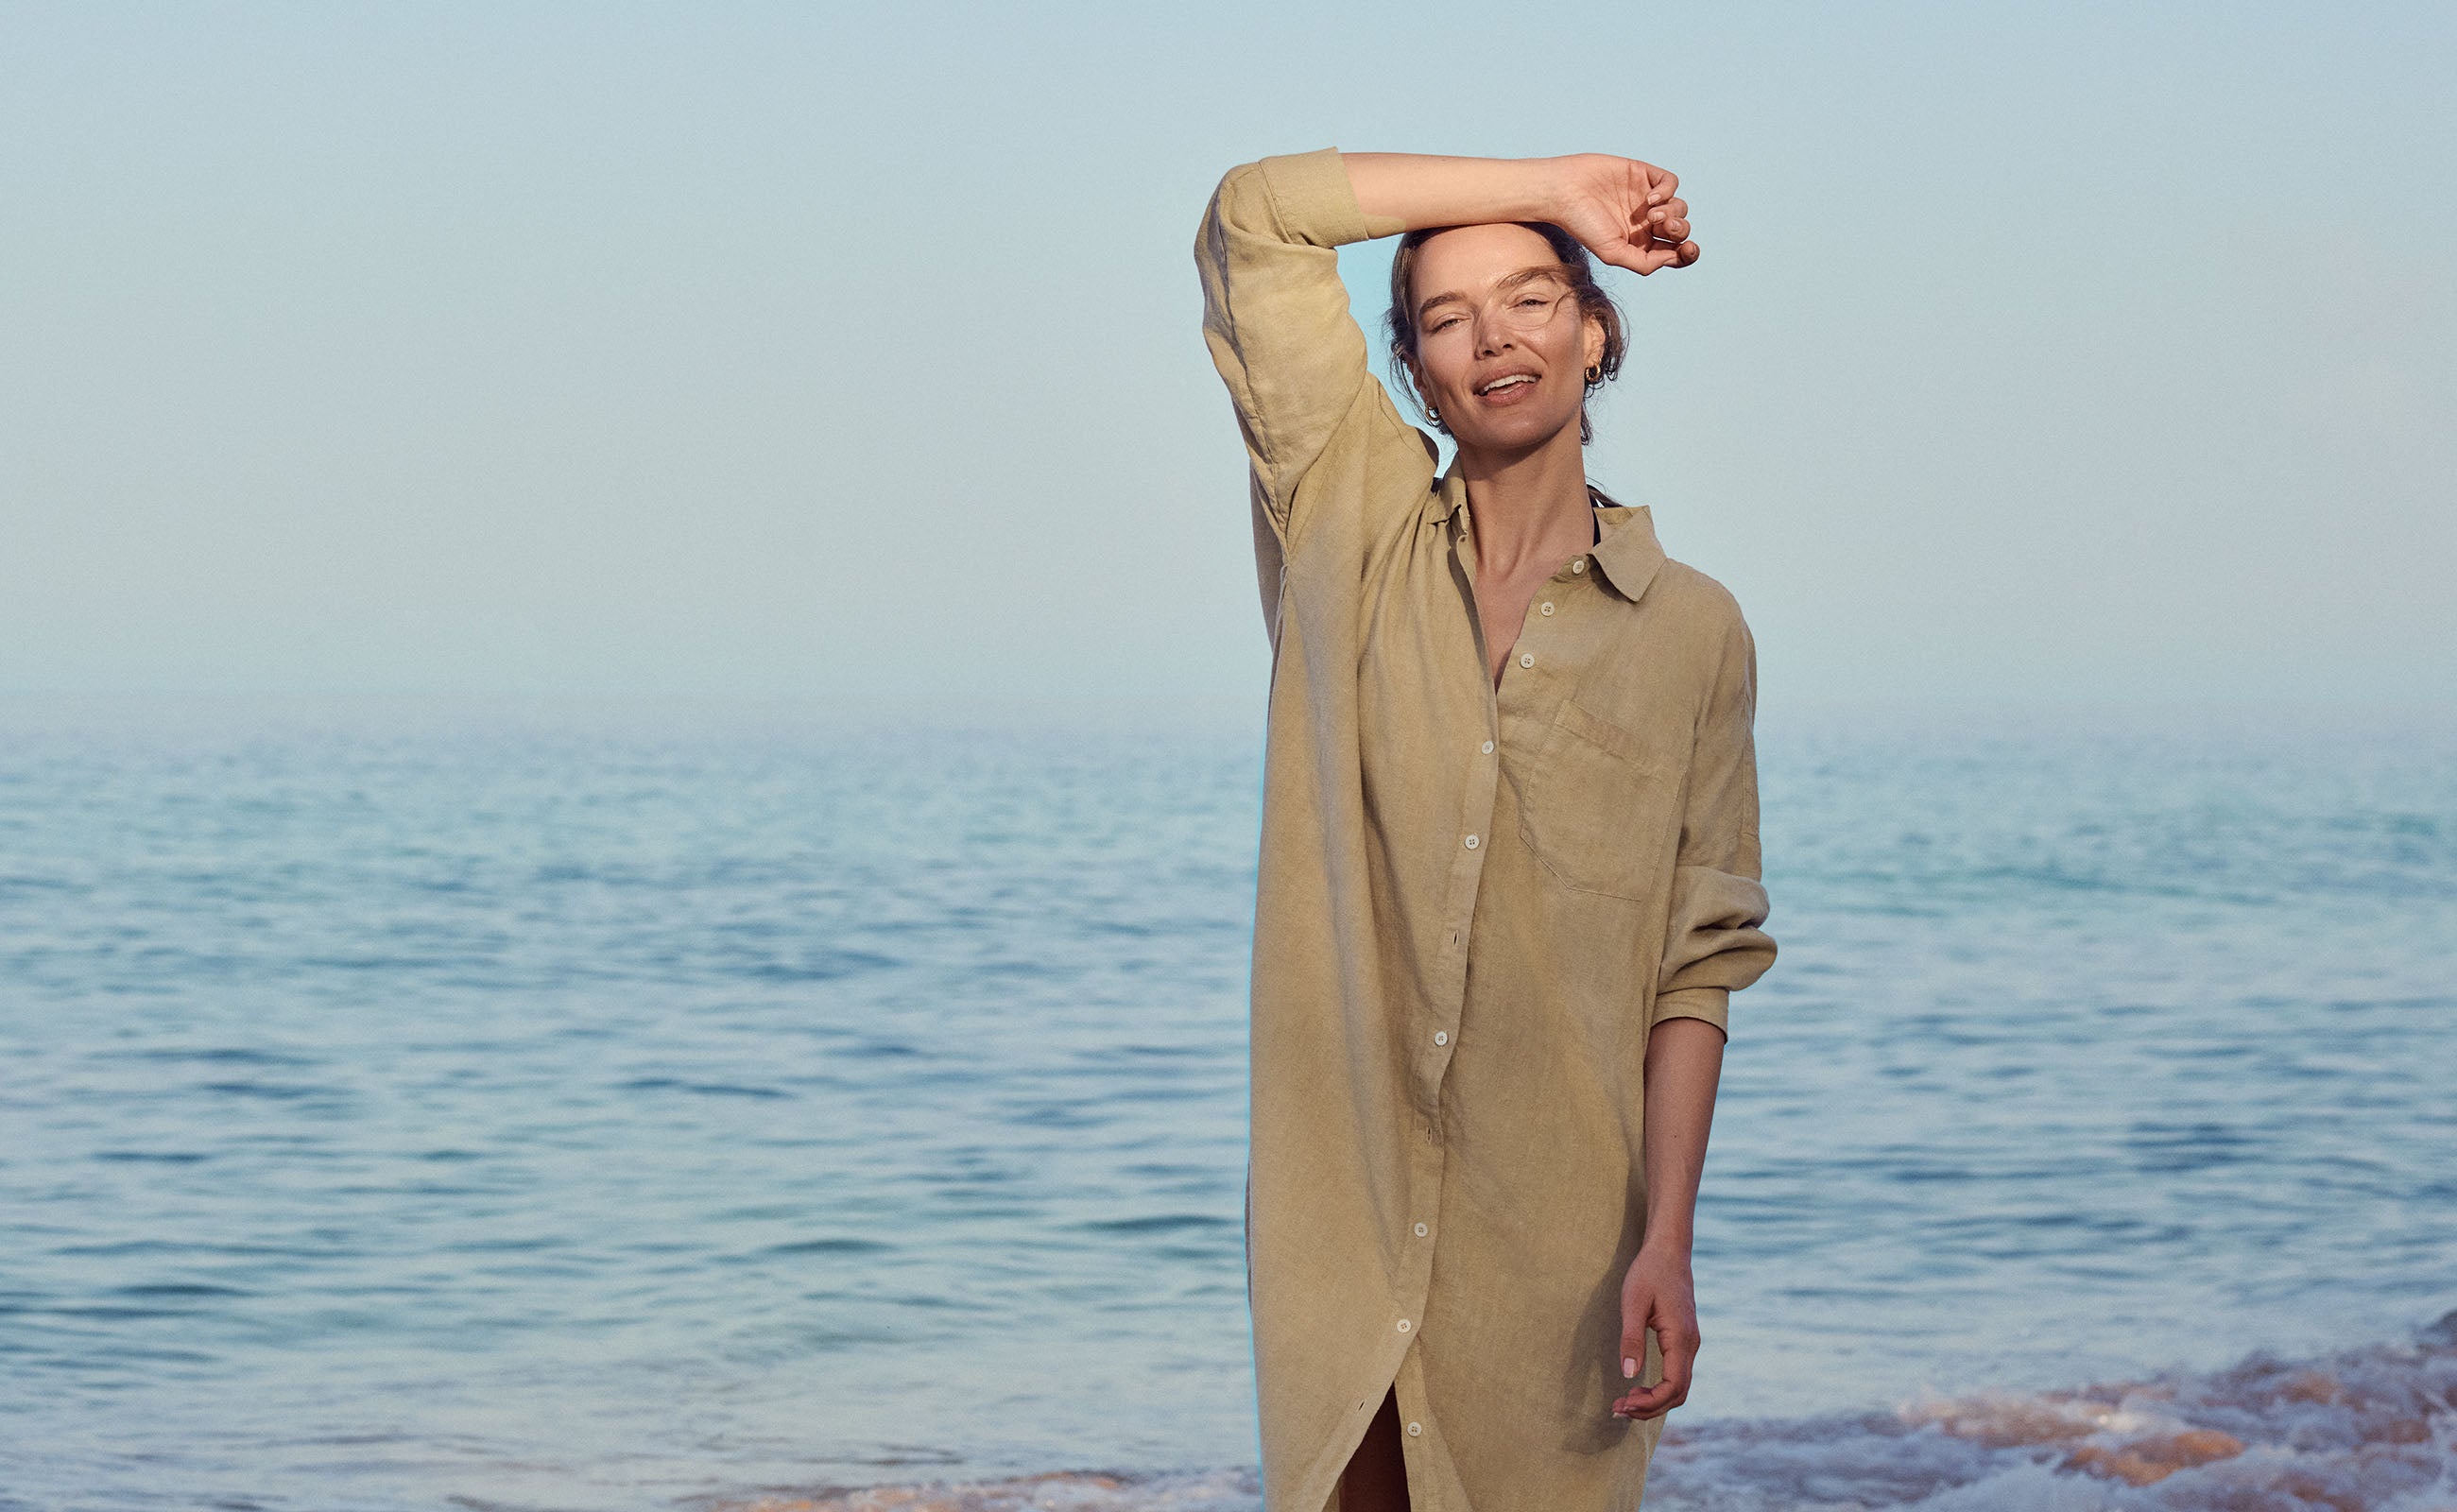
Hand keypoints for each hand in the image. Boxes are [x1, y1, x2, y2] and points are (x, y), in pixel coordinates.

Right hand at [1545, 155, 1698, 275]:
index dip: (1688, 253)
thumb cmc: (1582, 225)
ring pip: (1680, 207)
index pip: (1675, 251)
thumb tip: (1673, 257)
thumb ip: (1643, 262)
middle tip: (1662, 227)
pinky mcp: (1643, 174)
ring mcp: (1647, 197)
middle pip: (1681, 229)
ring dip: (1672, 212)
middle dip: (1680, 230)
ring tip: (1649, 214)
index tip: (1688, 250)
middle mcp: (1647, 222)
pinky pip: (1671, 182)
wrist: (1564, 192)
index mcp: (1641, 244)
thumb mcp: (1612, 253)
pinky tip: (1650, 199)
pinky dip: (1667, 191)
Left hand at [1611, 1244, 1700, 1419]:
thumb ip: (1631, 1338)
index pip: (1673, 1385)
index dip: (1651, 1402)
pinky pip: (1676, 1375)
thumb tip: (1629, 1375)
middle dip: (1650, 1408)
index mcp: (1681, 1338)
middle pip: (1678, 1393)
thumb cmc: (1649, 1272)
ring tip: (1624, 1403)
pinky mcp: (1683, 1341)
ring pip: (1679, 1387)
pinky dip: (1659, 1389)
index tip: (1624, 1402)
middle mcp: (1690, 1345)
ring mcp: (1689, 1344)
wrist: (1669, 1252)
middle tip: (1617, 1409)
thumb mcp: (1633, 1302)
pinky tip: (1637, 1389)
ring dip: (1654, 1401)